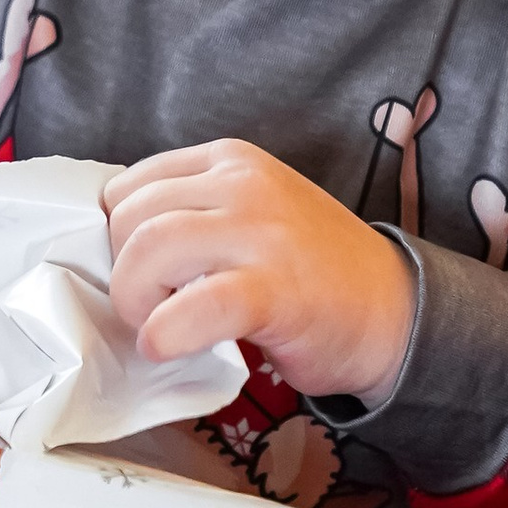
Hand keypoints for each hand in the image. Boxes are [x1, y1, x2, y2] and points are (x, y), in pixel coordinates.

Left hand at [101, 143, 415, 404]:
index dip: (117, 237)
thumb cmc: (312, 271)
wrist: (393, 312)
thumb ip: (194, 212)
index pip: (129, 186)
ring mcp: (261, 234)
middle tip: (150, 306)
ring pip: (148, 250)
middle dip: (121, 269)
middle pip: (130, 216)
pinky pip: (192, 308)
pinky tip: (167, 347)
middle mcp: (244, 184)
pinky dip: (164, 333)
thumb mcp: (251, 213)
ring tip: (158, 325)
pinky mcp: (273, 291)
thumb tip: (114, 245)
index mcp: (231, 160)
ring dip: (135, 300)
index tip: (141, 272)